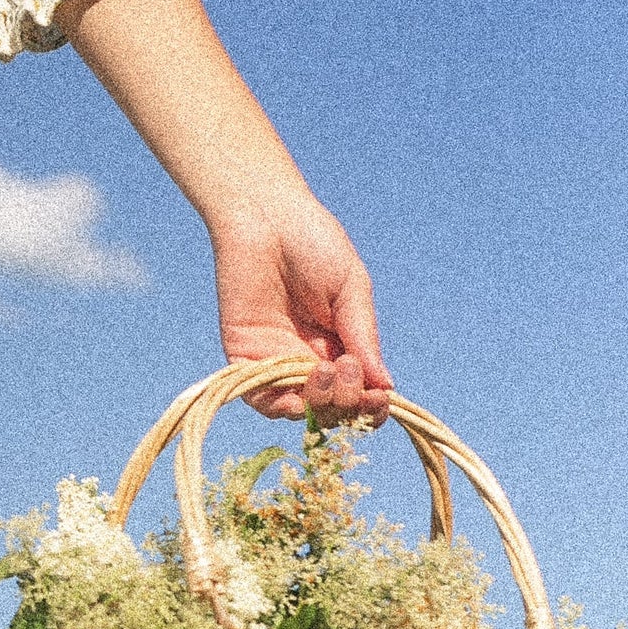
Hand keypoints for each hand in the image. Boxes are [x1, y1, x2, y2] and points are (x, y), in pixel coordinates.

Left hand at [212, 196, 392, 421]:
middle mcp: (309, 361)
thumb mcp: (352, 291)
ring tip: (325, 370)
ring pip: (299, 410)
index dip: (370, 406)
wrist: (266, 218)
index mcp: (341, 347)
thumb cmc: (314, 244)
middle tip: (346, 367)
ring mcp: (275, 362)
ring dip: (318, 403)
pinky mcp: (243, 357)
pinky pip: (259, 397)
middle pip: (332, 410)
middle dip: (346, 401)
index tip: (379, 396)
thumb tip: (384, 387)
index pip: (359, 395)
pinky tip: (297, 392)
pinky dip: (279, 404)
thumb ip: (364, 338)